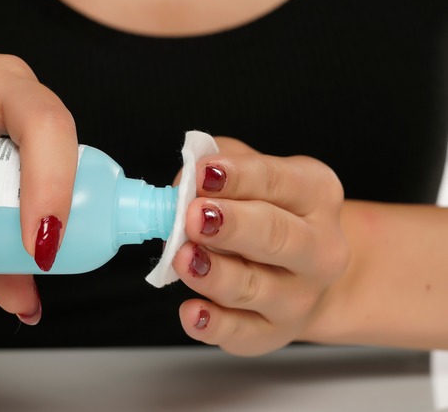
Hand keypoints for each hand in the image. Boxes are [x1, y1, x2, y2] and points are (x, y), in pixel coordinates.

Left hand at [173, 137, 348, 355]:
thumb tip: (182, 185)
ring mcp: (299, 296)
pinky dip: (213, 325)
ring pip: (255, 288)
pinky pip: (240, 333)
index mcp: (315, 193)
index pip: (279, 181)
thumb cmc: (268, 212)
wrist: (305, 273)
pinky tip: (191, 311)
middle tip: (194, 217)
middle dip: (233, 226)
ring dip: (216, 274)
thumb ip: (215, 168)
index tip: (204, 173)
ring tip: (183, 257)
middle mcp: (319, 248)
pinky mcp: (272, 332)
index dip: (239, 177)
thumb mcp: (251, 174)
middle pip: (277, 237)